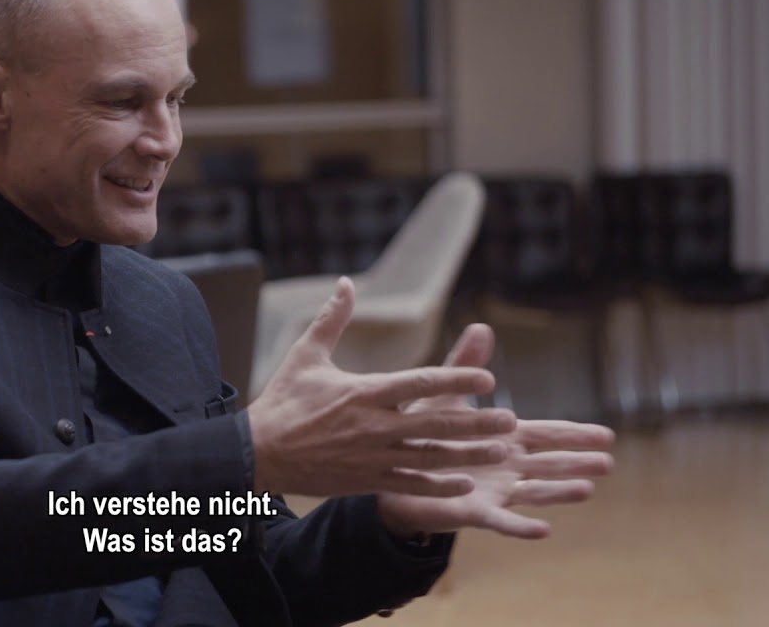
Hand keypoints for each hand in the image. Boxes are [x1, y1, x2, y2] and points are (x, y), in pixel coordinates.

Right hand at [247, 277, 517, 497]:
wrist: (257, 453)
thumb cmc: (282, 401)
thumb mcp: (305, 355)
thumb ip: (332, 319)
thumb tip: (346, 283)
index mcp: (362, 392)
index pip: (418, 383)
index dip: (454, 379)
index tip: (486, 377)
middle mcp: (372, 425)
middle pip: (434, 422)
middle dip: (475, 422)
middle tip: (510, 420)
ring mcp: (371, 456)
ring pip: (430, 458)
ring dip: (468, 454)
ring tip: (500, 450)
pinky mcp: (365, 480)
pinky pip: (410, 484)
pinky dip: (439, 485)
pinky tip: (465, 483)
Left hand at [377, 324, 615, 538]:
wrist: (393, 469)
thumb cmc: (425, 431)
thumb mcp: (446, 394)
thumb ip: (465, 365)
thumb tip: (482, 326)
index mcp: (505, 438)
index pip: (547, 434)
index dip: (575, 434)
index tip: (606, 434)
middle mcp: (507, 466)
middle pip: (549, 463)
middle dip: (577, 462)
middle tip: (607, 461)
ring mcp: (495, 490)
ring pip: (534, 491)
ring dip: (560, 491)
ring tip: (587, 489)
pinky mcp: (474, 511)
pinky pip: (501, 521)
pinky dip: (521, 527)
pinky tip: (543, 531)